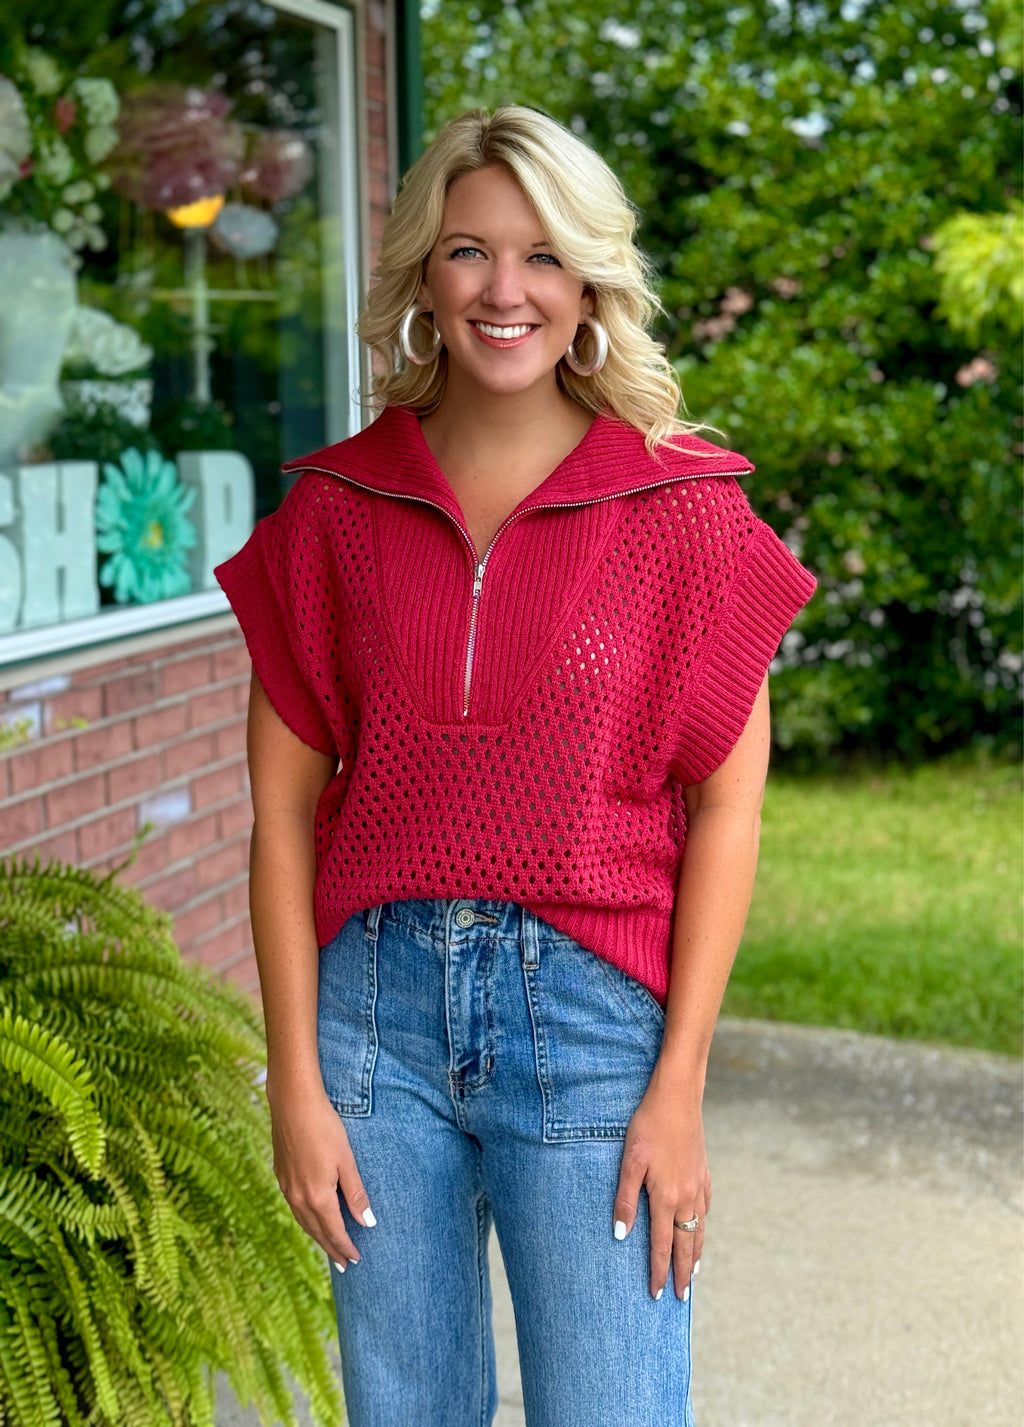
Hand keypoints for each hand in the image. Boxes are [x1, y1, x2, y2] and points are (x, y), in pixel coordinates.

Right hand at [268, 1082, 375, 1269]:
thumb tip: (368, 1223)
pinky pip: (295, 1207)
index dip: (346, 1247)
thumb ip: (356, 1194)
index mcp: (317, 1197)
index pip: (335, 1232)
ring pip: (303, 1221)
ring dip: (317, 1236)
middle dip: (331, 1249)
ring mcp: (286, 1187)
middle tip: (344, 1265)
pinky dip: (306, 1219)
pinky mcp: (280, 1174)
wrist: (293, 1103)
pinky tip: (311, 1216)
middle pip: (317, 1232)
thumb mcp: (346, 1161)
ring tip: (328, 1246)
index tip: (356, 1261)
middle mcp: (298, 1198)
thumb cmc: (325, 1128)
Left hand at [612, 1063, 711, 1298]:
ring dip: (695, 1252)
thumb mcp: (629, 1161)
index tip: (656, 1294)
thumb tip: (620, 1235)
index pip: (661, 1245)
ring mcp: (698, 1185)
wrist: (678, 1097)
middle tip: (682, 1297)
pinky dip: (703, 1224)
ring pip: (699, 1228)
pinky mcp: (704, 1171)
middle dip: (681, 1272)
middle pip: (685, 1244)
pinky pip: (706, 1207)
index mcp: (666, 1198)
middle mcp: (687, 1197)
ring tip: (692, 1272)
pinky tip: (700, 1226)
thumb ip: (625, 1199)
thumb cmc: (648, 1126)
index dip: (657, 1271)